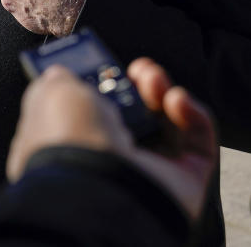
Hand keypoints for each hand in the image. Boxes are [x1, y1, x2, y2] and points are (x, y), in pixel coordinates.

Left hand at [6, 58, 216, 220]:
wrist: (97, 184)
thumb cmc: (68, 139)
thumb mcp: (51, 94)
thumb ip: (58, 80)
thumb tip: (60, 73)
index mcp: (75, 149)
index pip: (95, 116)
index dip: (104, 86)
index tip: (106, 65)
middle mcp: (113, 164)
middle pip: (137, 118)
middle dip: (140, 85)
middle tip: (140, 69)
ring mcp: (151, 174)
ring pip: (169, 126)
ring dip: (165, 92)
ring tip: (154, 79)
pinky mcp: (186, 181)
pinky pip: (199, 141)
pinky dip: (193, 114)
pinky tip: (177, 100)